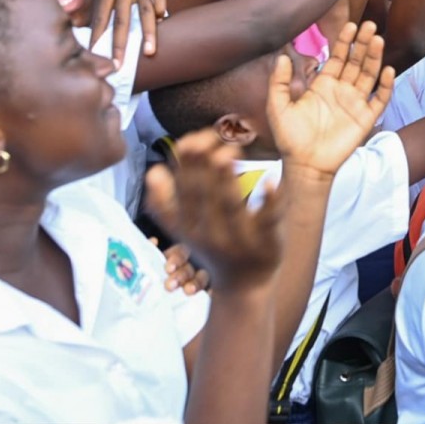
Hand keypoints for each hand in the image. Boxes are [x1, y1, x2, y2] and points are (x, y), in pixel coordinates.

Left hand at [89, 0, 168, 64]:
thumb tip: (96, 23)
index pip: (100, 17)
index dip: (96, 37)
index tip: (93, 55)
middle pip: (120, 20)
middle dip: (119, 44)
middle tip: (118, 65)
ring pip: (143, 11)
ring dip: (146, 33)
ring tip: (149, 52)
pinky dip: (161, 5)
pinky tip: (163, 18)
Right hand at [144, 131, 283, 290]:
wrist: (244, 287)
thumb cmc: (215, 247)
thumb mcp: (187, 230)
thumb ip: (169, 204)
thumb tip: (154, 172)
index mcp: (189, 227)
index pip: (182, 192)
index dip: (183, 165)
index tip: (188, 140)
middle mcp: (210, 233)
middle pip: (203, 196)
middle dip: (203, 164)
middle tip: (211, 136)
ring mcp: (239, 238)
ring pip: (231, 207)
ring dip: (227, 179)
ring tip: (229, 150)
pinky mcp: (267, 242)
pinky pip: (268, 221)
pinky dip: (270, 201)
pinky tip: (270, 180)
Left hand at [268, 20, 393, 181]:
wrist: (304, 165)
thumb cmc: (290, 138)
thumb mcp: (278, 106)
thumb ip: (279, 81)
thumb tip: (281, 56)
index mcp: (323, 85)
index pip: (338, 57)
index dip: (345, 42)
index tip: (350, 25)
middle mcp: (341, 91)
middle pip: (356, 61)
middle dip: (362, 43)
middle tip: (369, 25)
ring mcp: (355, 104)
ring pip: (369, 75)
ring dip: (374, 57)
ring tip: (377, 39)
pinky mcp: (365, 119)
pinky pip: (379, 99)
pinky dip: (385, 85)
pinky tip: (387, 70)